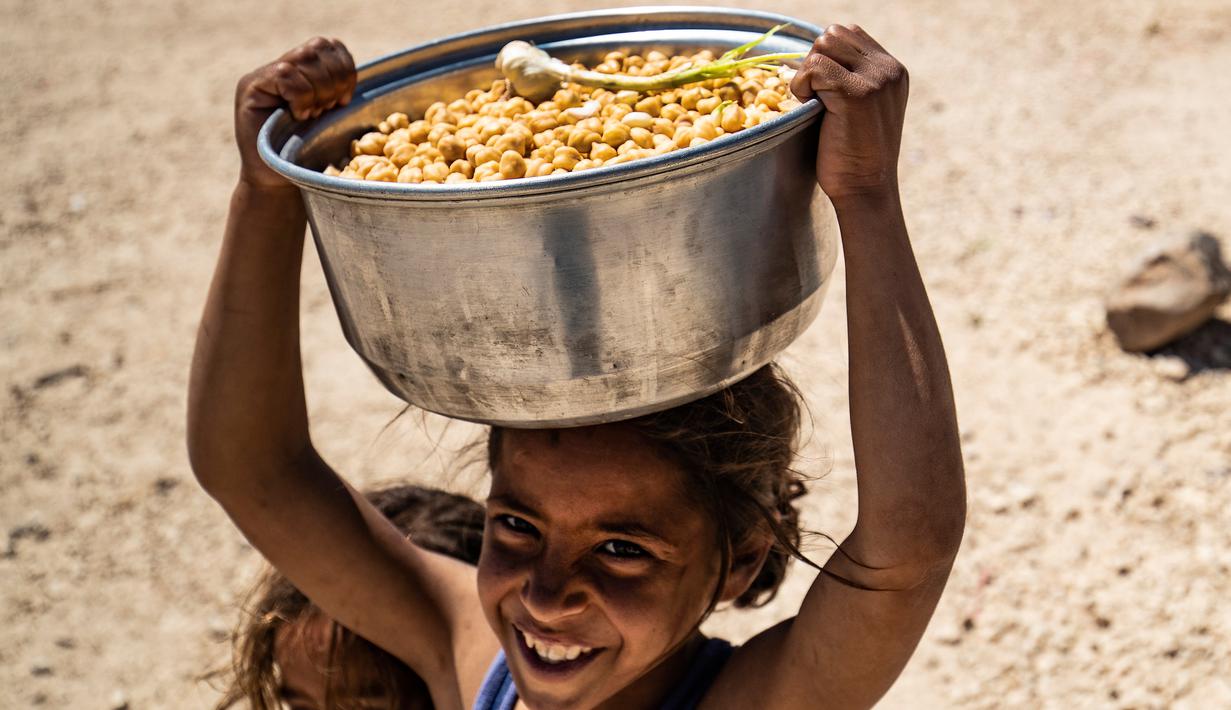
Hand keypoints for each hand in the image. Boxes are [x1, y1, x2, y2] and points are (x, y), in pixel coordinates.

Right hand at [234, 37, 355, 190]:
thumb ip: (333, 91)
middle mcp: (278, 67)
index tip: (344, 100)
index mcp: (300, 71)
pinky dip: (301, 96)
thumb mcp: (327, 118)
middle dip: (335, 80)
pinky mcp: (250, 88)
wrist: (274, 181)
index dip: (345, 68)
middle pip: (319, 47)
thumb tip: (348, 74)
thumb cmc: (303, 155)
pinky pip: (285, 74)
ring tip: (312, 115)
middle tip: (328, 109)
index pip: (329, 45)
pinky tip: (298, 116)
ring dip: (318, 90)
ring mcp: (261, 75)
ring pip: (303, 58)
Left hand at [790, 25, 907, 204]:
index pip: (848, 34)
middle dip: (814, 61)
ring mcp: (875, 80)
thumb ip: (851, 78)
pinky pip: (814, 68)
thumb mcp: (861, 109)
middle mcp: (889, 69)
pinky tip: (810, 108)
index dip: (825, 56)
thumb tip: (815, 55)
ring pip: (823, 45)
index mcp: (892, 70)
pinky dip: (802, 85)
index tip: (821, 89)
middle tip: (815, 96)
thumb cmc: (853, 156)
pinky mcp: (857, 94)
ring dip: (808, 72)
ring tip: (815, 103)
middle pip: (834, 34)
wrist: (866, 190)